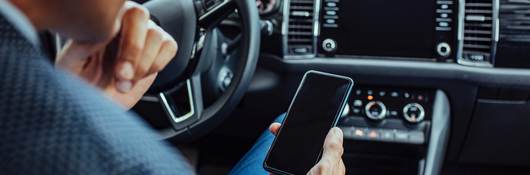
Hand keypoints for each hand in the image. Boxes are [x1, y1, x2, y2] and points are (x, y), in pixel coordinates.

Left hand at [56, 1, 177, 108]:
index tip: (116, 70)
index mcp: (100, 20)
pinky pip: (169, 46)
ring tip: (125, 84)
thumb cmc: (81, 83)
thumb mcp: (71, 67)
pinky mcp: (159, 48)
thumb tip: (100, 33)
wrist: (96, 102)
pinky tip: (139, 77)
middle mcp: (123, 21)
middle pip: (140, 16)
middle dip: (134, 51)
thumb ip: (81, 48)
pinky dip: (157, 64)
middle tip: (123, 77)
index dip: (117, 39)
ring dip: (143, 64)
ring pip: (156, 35)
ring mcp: (143, 32)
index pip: (116, 11)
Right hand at [269, 123, 345, 174]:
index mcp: (330, 164)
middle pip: (303, 148)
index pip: (321, 141)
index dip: (309, 130)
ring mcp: (305, 173)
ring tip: (270, 149)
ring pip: (290, 160)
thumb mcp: (326, 169)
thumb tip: (336, 131)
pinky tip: (270, 169)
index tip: (296, 122)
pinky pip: (281, 172)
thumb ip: (332, 150)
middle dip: (288, 138)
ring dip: (279, 154)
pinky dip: (274, 170)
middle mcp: (318, 170)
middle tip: (276, 130)